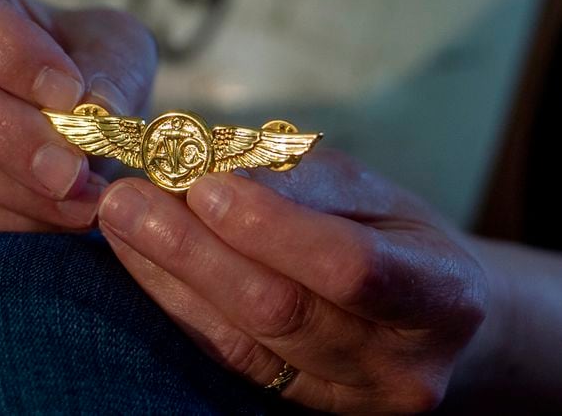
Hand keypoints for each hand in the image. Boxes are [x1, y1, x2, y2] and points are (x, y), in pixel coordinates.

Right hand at [0, 0, 155, 241]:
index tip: (69, 94)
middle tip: (71, 170)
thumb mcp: (106, 45)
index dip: (6, 47)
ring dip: (8, 189)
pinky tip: (50, 220)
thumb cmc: (66, 64)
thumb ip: (110, 67)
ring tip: (79, 202)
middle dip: (4, 134)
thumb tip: (98, 106)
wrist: (33, 112)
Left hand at [97, 150, 487, 412]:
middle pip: (281, 313)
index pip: (350, 268)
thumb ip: (300, 182)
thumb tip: (215, 169)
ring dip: (170, 277)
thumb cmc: (398, 237)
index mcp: (441, 296)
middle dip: (194, 251)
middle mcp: (400, 366)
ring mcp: (350, 400)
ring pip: (243, 343)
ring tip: (121, 221)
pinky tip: (143, 265)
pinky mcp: (303, 407)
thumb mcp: (371, 193)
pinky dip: (180, 307)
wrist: (431, 316)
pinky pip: (229, 360)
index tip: (202, 184)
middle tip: (128, 198)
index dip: (272, 228)